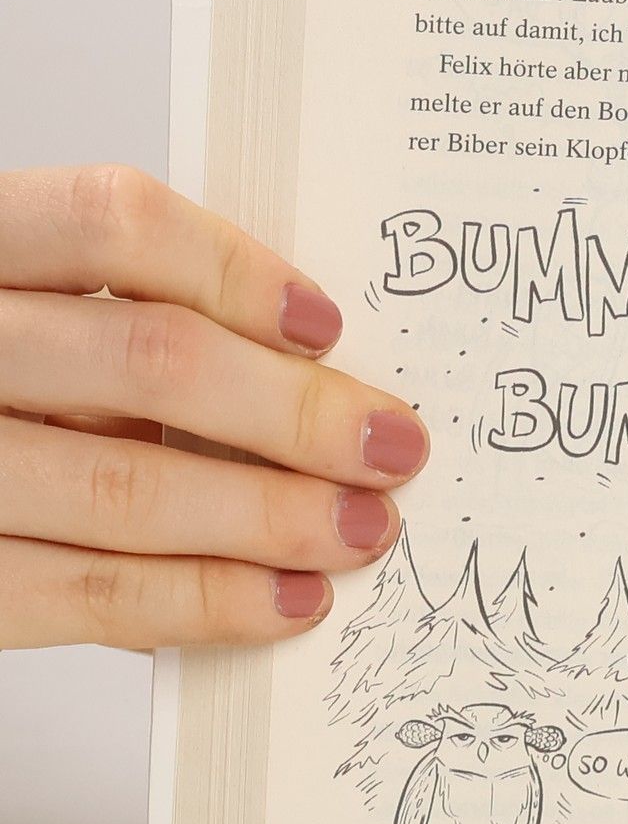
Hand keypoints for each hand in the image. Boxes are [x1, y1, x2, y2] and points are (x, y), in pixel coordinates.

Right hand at [0, 164, 427, 648]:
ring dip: (271, 516)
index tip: (328, 327)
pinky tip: (289, 600)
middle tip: (393, 448)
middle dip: (297, 413)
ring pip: (127, 485)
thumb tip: (312, 375)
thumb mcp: (38, 321)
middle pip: (147, 360)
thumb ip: (132, 326)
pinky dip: (206, 601)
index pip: (109, 222)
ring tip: (361, 530)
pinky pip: (87, 595)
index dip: (235, 271)